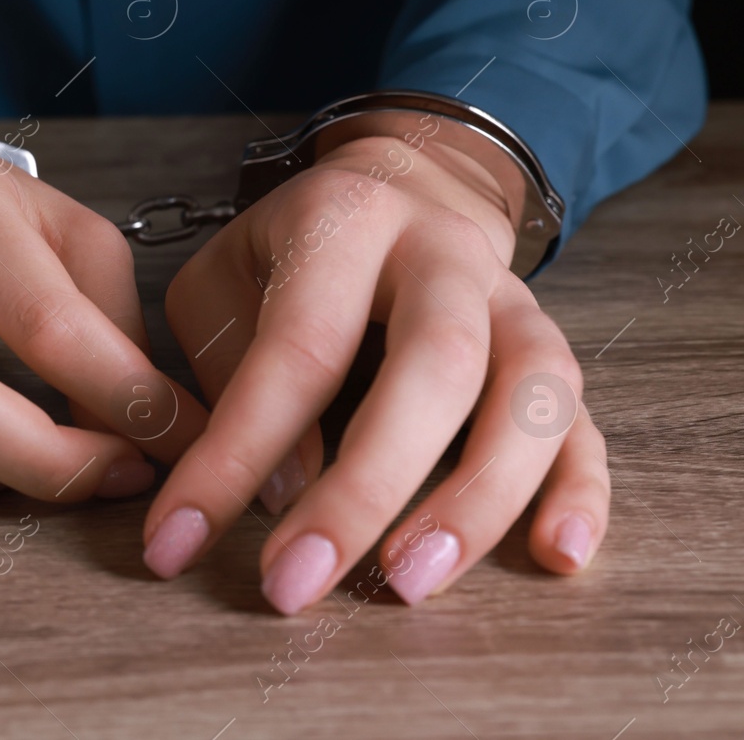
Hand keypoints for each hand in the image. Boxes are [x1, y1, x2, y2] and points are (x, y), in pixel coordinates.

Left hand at [144, 128, 607, 612]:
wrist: (404, 180)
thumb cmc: (291, 250)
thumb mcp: (222, 279)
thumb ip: (233, 371)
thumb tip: (284, 492)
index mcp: (345, 222)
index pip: (297, 347)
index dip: (236, 453)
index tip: (177, 538)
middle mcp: (445, 254)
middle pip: (437, 366)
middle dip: (367, 488)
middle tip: (301, 581)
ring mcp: (515, 301)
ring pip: (535, 394)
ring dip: (479, 499)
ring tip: (411, 582)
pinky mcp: (554, 350)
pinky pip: (585, 424)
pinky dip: (580, 493)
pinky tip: (556, 557)